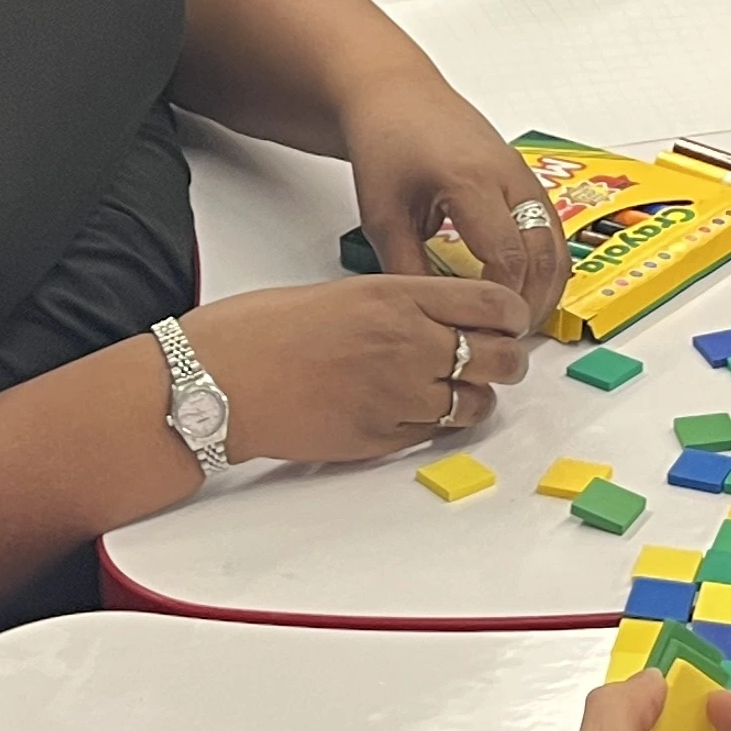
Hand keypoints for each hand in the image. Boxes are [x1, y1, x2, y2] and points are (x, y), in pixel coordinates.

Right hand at [186, 275, 538, 463]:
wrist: (217, 381)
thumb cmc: (261, 330)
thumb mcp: (342, 292)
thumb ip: (398, 303)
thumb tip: (438, 318)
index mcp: (397, 296)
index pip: (492, 303)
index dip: (513, 316)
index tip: (513, 321)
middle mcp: (408, 344)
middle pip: (499, 357)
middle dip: (509, 360)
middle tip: (502, 360)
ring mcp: (398, 395)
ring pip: (475, 403)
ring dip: (477, 398)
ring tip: (462, 392)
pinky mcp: (381, 438)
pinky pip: (436, 434)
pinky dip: (439, 425)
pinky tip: (420, 412)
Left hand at [342, 76, 570, 315]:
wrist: (395, 95)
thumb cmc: (386, 143)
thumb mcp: (383, 216)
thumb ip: (406, 269)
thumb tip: (429, 320)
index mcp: (469, 181)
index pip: (506, 256)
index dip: (503, 301)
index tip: (488, 328)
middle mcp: (507, 174)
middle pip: (544, 253)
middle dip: (533, 301)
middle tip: (510, 335)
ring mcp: (522, 173)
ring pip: (557, 241)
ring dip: (546, 284)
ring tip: (518, 318)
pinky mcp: (525, 176)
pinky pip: (550, 226)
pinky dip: (546, 261)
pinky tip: (522, 286)